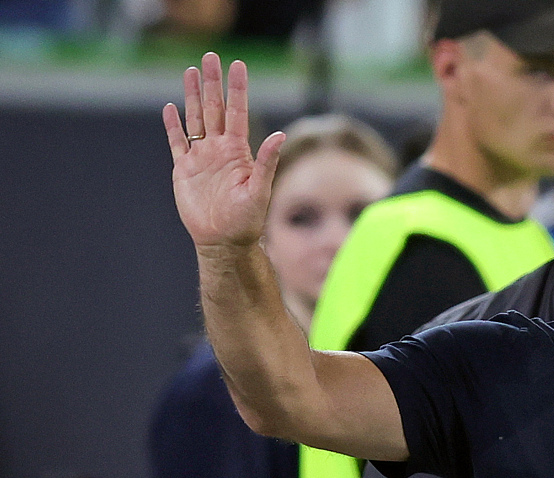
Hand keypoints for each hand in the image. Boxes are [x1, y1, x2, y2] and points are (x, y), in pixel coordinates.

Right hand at [163, 53, 284, 248]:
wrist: (223, 241)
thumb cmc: (247, 220)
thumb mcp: (260, 190)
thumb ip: (267, 162)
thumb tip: (280, 134)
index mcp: (238, 151)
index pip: (237, 112)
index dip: (237, 89)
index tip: (238, 65)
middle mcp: (220, 150)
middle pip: (214, 108)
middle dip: (212, 83)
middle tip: (210, 56)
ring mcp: (201, 158)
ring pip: (196, 119)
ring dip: (193, 96)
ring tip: (191, 72)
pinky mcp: (184, 170)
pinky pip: (177, 143)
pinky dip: (173, 126)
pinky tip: (170, 108)